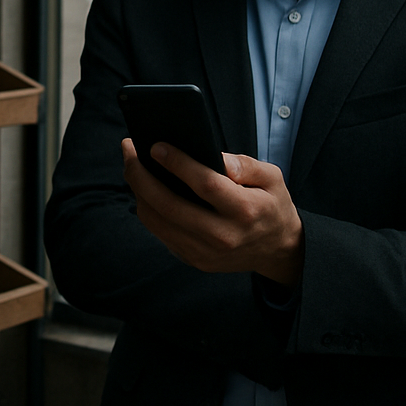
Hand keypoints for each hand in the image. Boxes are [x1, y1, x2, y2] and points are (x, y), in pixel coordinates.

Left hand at [123, 138, 304, 284]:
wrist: (277, 249)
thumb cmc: (270, 204)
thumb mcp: (272, 178)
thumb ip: (246, 165)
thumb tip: (216, 157)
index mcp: (244, 210)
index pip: (205, 185)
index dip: (177, 164)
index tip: (156, 146)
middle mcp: (223, 235)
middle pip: (169, 205)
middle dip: (141, 175)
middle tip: (129, 149)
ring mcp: (205, 252)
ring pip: (158, 221)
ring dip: (138, 191)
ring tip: (132, 165)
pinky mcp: (194, 260)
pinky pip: (160, 233)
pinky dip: (147, 209)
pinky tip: (143, 188)